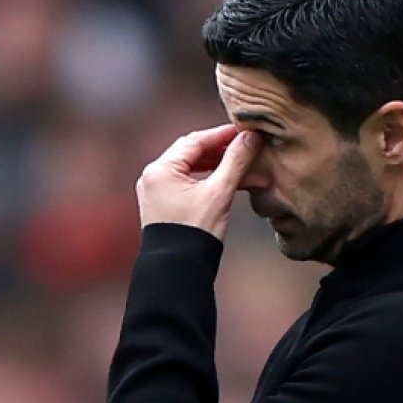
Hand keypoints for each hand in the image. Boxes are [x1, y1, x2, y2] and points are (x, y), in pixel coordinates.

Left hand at [135, 124, 259, 239]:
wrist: (179, 270)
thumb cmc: (195, 234)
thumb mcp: (219, 193)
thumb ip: (235, 161)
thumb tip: (251, 137)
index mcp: (160, 170)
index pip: (195, 141)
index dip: (222, 134)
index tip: (244, 131)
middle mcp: (151, 177)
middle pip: (188, 152)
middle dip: (216, 147)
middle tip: (242, 144)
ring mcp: (152, 191)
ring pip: (185, 166)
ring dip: (209, 162)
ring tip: (234, 160)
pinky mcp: (159, 204)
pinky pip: (181, 181)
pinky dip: (200, 176)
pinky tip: (218, 178)